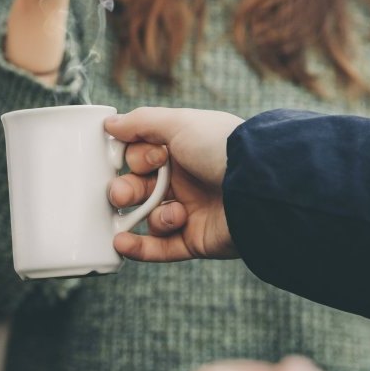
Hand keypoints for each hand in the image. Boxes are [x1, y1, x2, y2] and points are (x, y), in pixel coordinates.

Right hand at [105, 108, 243, 260]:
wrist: (258, 187)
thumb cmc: (222, 148)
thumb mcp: (180, 123)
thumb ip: (141, 122)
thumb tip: (111, 124)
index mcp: (182, 151)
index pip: (141, 157)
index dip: (136, 159)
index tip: (147, 160)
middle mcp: (186, 180)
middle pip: (139, 188)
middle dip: (126, 191)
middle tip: (123, 195)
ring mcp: (191, 211)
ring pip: (149, 218)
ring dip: (149, 215)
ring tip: (170, 214)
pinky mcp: (195, 240)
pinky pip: (160, 248)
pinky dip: (139, 248)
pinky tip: (122, 242)